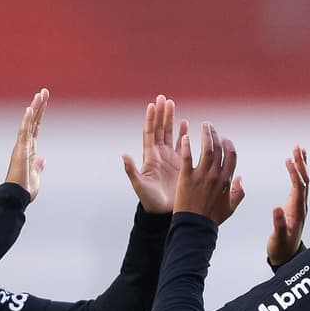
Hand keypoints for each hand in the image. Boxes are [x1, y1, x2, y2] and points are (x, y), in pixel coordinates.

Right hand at [5, 88, 49, 200]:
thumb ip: (38, 166)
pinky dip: (26, 121)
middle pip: (33, 121)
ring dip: (35, 108)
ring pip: (29, 123)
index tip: (44, 101)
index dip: (40, 114)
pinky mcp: (20, 151)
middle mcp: (25, 145)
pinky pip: (23, 133)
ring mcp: (22, 147)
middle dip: (39, 106)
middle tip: (44, 91)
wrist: (17, 198)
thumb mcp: (35, 176)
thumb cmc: (24, 190)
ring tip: (41, 94)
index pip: (36, 128)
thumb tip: (42, 159)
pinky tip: (30, 109)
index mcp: (29, 150)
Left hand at [122, 94, 187, 212]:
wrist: (163, 212)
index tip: (153, 104)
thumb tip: (123, 154)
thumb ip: (131, 170)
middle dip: (161, 114)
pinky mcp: (179, 163)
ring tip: (172, 104)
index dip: (151, 119)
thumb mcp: (139, 185)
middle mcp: (158, 154)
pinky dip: (183, 133)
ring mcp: (169, 158)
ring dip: (171, 119)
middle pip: (159, 129)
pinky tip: (186, 122)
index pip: (150, 133)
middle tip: (163, 98)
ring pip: (169, 134)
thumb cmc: (149, 200)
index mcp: (149, 157)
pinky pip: (181, 144)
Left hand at [174, 122, 244, 224]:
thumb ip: (239, 192)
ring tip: (204, 125)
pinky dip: (187, 145)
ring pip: (207, 149)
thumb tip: (241, 178)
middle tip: (210, 126)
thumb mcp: (231, 207)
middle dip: (216, 135)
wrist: (194, 227)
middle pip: (219, 149)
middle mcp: (216, 175)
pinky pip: (188, 157)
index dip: (229, 145)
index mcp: (226, 180)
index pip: (231, 156)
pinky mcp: (187, 178)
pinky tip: (186, 137)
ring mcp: (201, 176)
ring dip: (206, 134)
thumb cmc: (212, 219)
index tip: (224, 139)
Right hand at [266, 145, 309, 265]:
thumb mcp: (278, 238)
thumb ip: (278, 224)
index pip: (299, 187)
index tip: (289, 160)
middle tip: (297, 147)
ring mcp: (300, 204)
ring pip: (304, 180)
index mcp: (297, 211)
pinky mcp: (296, 204)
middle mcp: (302, 205)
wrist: (288, 256)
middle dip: (300, 163)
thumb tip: (276, 208)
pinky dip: (297, 172)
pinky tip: (294, 164)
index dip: (295, 173)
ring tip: (297, 149)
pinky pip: (299, 184)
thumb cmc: (282, 247)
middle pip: (304, 180)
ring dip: (300, 165)